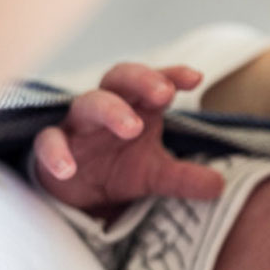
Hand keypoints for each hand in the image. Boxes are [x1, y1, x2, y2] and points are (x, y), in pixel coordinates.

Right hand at [33, 63, 223, 210]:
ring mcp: (78, 126)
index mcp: (137, 107)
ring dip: (110, 110)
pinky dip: (56, 152)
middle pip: (120, 78)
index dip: (172, 74)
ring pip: (88, 103)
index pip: (155, 82)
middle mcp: (107, 108)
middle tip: (164, 93)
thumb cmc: (119, 168)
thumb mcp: (157, 176)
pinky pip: (48, 141)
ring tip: (132, 127)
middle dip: (142, 80)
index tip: (195, 78)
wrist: (78, 195)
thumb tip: (220, 186)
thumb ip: (186, 178)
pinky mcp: (51, 147)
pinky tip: (68, 169)